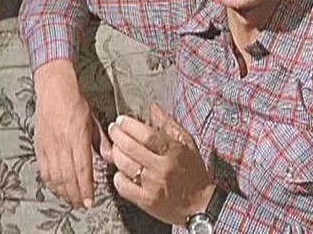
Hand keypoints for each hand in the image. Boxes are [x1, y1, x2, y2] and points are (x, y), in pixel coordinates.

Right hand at [34, 60, 112, 207]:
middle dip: (76, 194)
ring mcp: (49, 146)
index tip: (90, 200)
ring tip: (72, 200)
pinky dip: (51, 182)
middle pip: (68, 177)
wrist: (54, 89)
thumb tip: (110, 157)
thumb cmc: (75, 102)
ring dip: (63, 191)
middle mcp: (62, 143)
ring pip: (55, 176)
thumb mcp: (94, 119)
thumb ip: (101, 140)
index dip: (86, 187)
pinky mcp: (40, 146)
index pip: (82, 168)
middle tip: (83, 205)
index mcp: (77, 136)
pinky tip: (57, 187)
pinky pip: (44, 169)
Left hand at [108, 103, 214, 224]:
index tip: (121, 120)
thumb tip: (154, 107)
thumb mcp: (187, 143)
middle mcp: (162, 167)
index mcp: (173, 151)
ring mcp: (152, 185)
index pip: (147, 134)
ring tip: (116, 148)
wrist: (199, 204)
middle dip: (117, 135)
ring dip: (115, 154)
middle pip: (131, 148)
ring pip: (124, 165)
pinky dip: (118, 176)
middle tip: (113, 129)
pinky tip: (121, 170)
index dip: (130, 125)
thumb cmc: (194, 172)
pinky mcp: (146, 201)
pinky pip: (123, 186)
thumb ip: (169, 124)